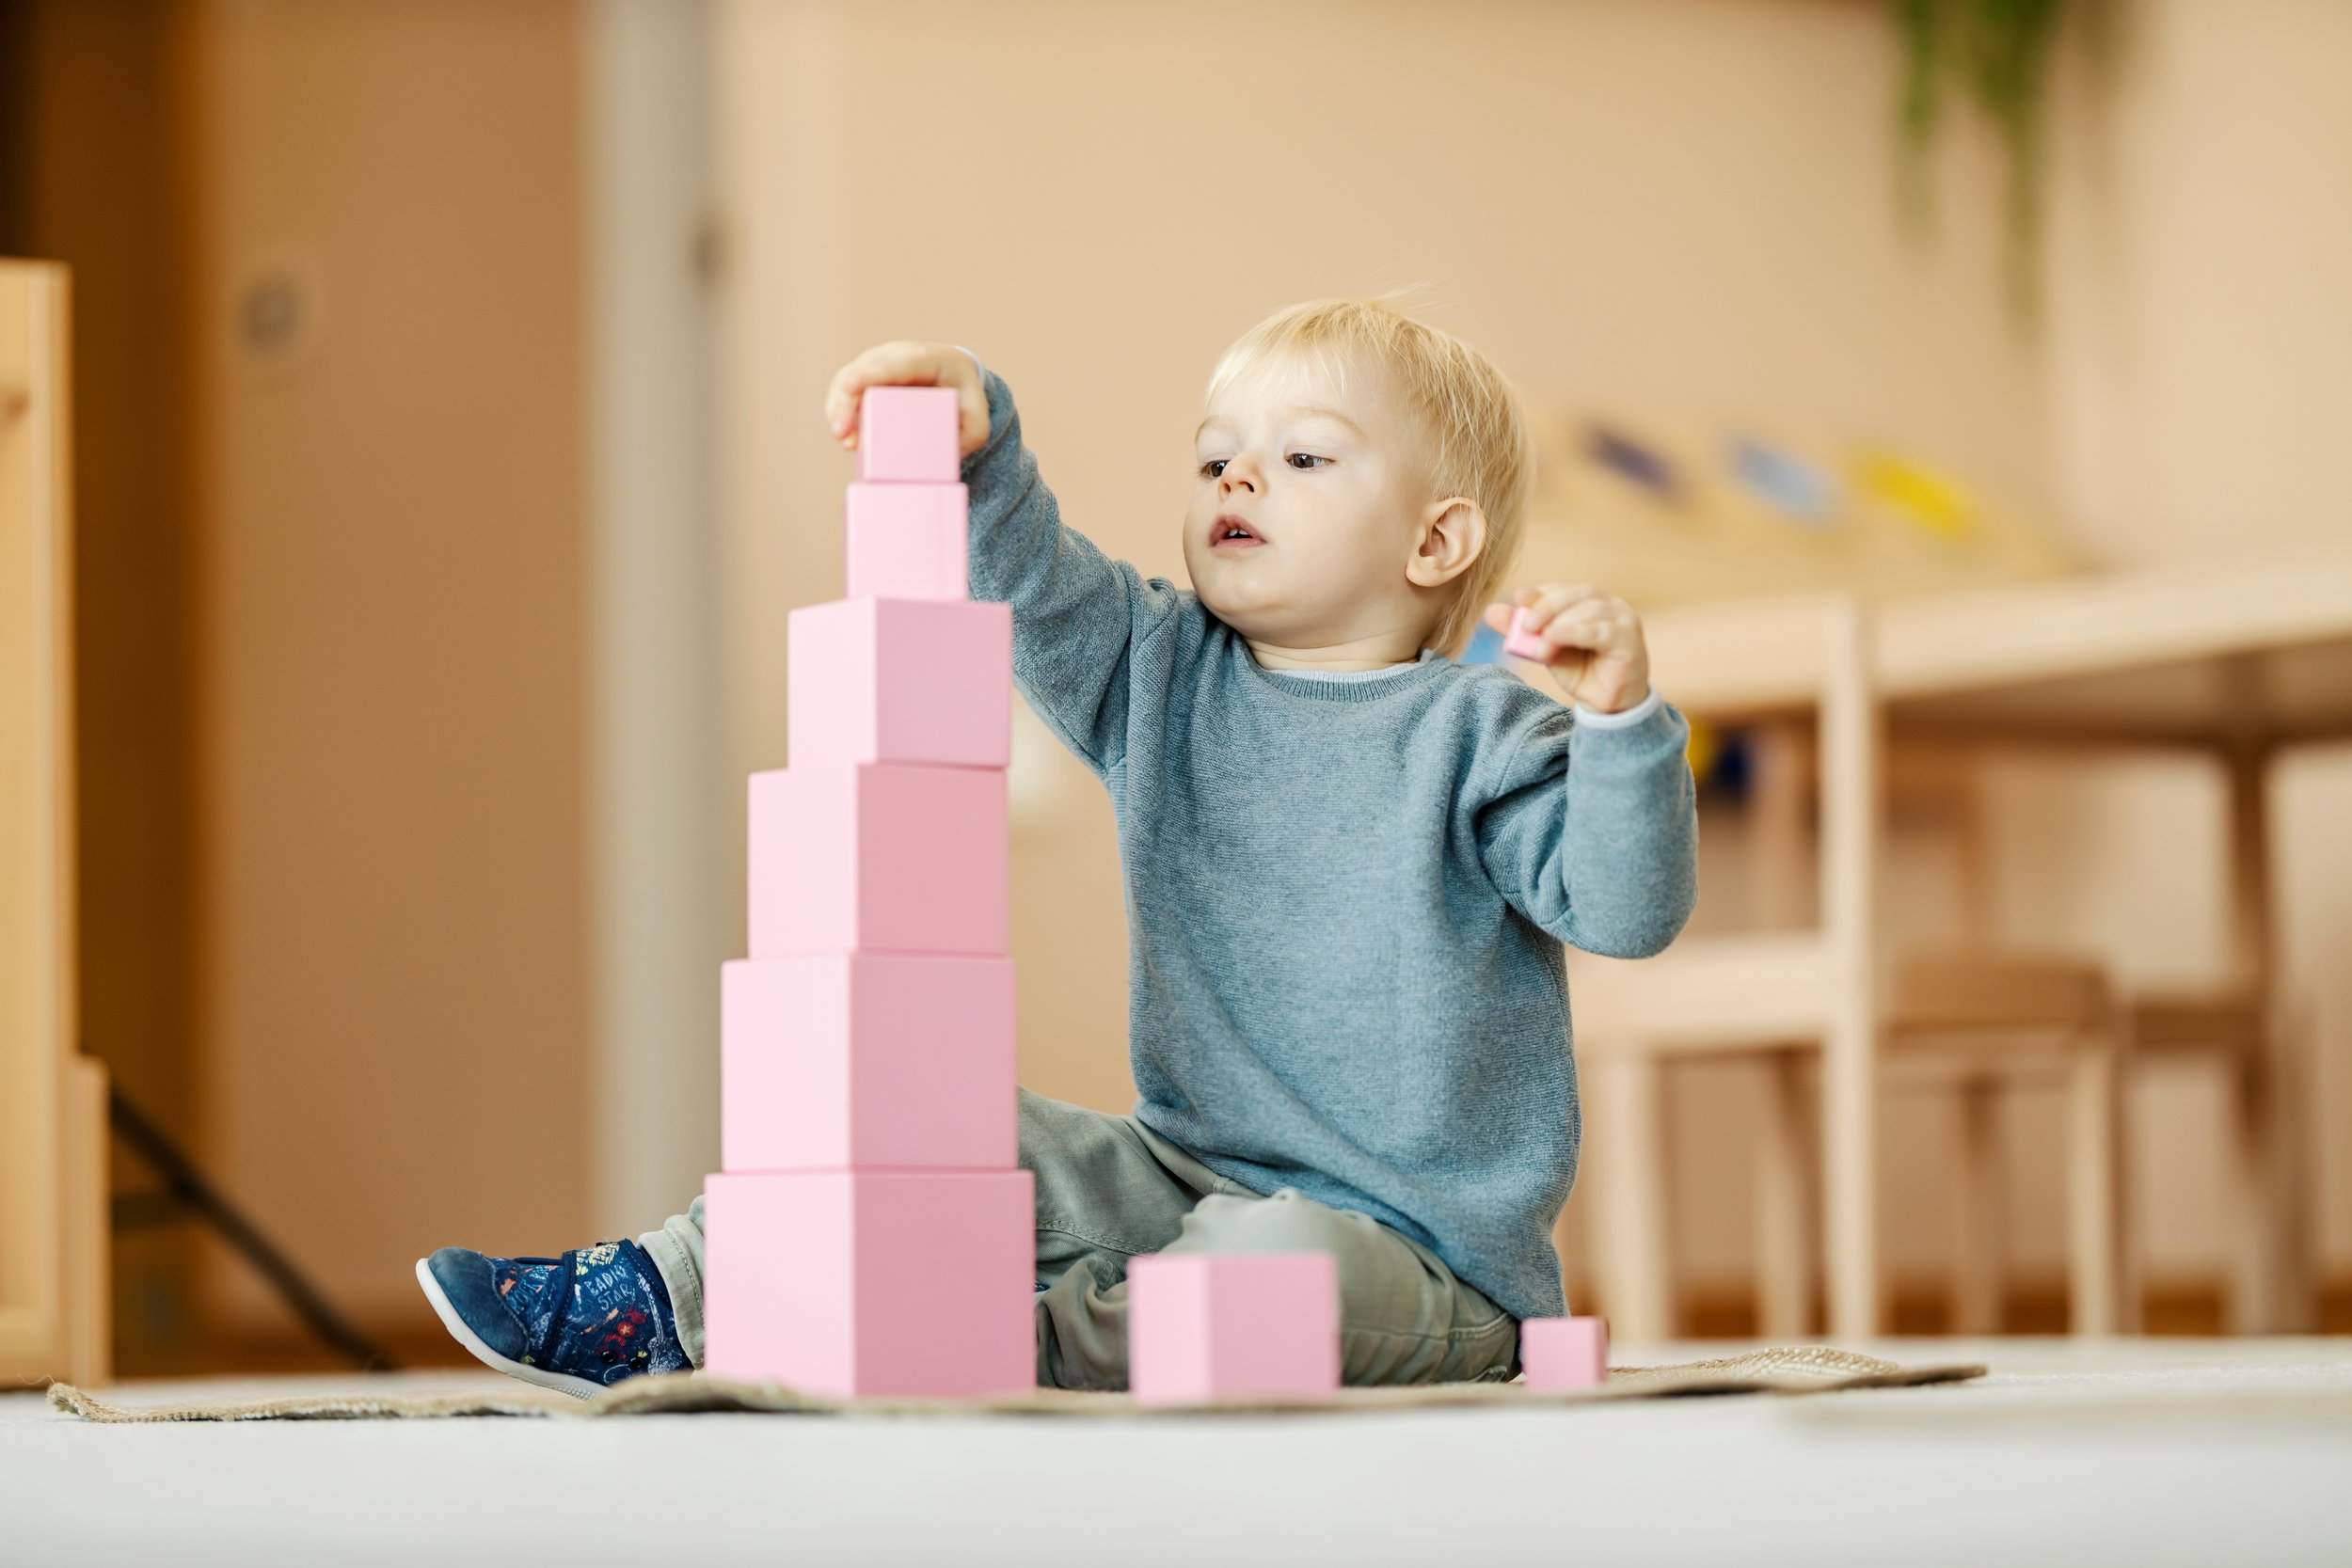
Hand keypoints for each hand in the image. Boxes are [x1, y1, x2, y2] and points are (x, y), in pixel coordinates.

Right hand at [824, 341, 990, 455]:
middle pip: (864, 372)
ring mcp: (877, 365)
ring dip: (838, 410)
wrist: (952, 380)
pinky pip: (844, 390)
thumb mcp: (978, 417)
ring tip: (844, 441)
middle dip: (847, 402)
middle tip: (842, 435)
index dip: (871, 374)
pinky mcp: (865, 378)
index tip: (852, 387)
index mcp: (926, 359)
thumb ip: (971, 436)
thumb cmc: (963, 397)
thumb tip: (945, 454)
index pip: (896, 363)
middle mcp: (896, 356)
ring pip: (847, 380)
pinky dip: (838, 411)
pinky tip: (843, 436)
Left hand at [1484, 584, 1651, 712]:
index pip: (1563, 589)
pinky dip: (1575, 631)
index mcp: (1589, 602)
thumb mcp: (1545, 650)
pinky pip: (1601, 631)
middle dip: (1547, 606)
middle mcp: (1609, 604)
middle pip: (1577, 594)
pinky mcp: (1629, 640)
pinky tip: (1555, 636)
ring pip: (1589, 610)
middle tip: (1526, 625)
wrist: (1607, 705)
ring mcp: (1623, 620)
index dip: (1541, 592)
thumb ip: (1522, 631)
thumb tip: (1490, 611)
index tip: (1519, 597)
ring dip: (1559, 623)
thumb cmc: (1581, 672)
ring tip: (1539, 644)